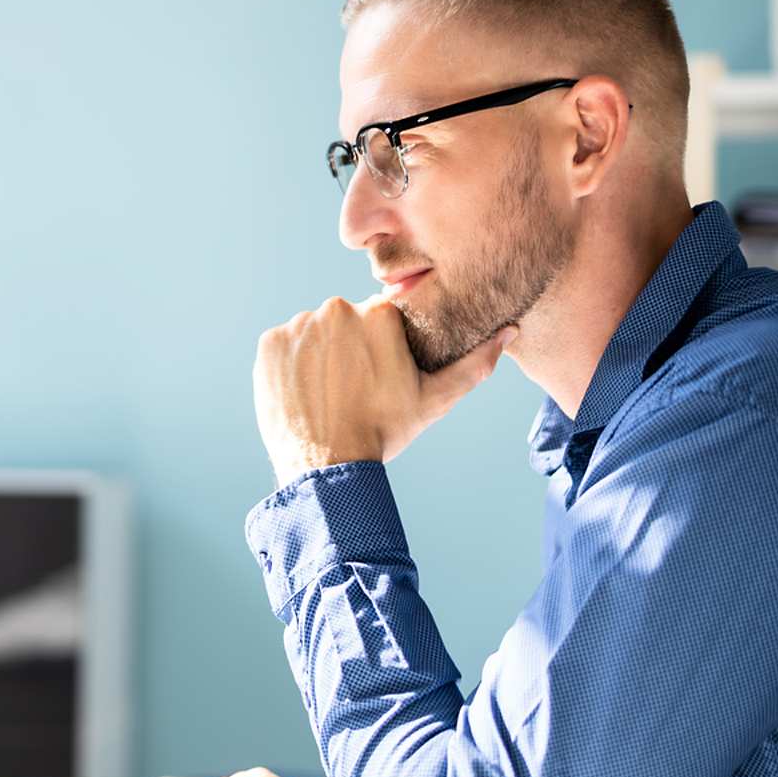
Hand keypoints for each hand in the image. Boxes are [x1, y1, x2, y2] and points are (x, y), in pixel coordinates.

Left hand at [252, 296, 515, 485]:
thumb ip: (473, 363)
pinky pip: (284, 346)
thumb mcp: (434, 400)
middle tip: (353, 388)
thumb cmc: (385, 432)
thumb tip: (508, 331)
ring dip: (320, 354)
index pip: (381, 318)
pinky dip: (291, 364)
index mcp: (379, 314)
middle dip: (349, 348)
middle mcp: (336, 309)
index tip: (378, 375)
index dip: (382, 348)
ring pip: (314, 332)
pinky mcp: (269, 344)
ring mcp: (299, 326)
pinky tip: (305, 392)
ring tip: (328, 392)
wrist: (328, 467)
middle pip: (345, 322)